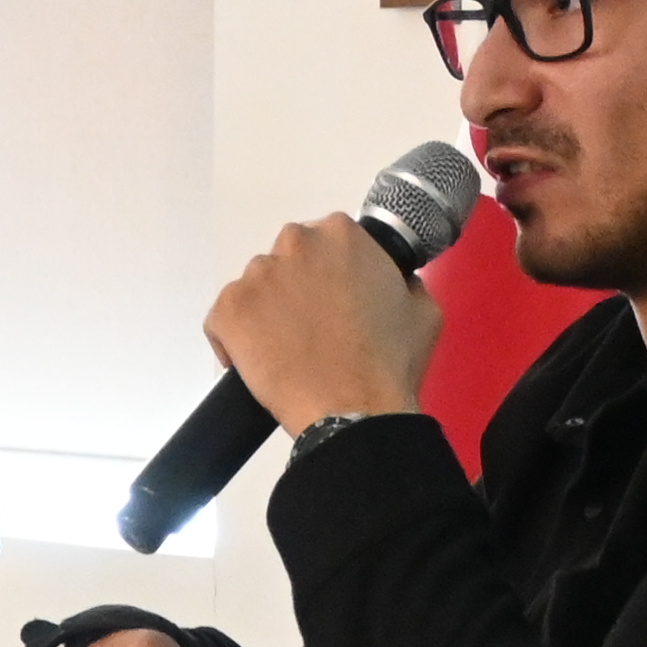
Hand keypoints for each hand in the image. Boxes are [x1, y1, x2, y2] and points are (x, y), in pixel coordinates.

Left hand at [204, 216, 439, 437]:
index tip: (337, 301)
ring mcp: (256, 276)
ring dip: (269, 311)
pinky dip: (235, 339)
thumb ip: (404, 281)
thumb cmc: (390, 363)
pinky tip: (256, 362)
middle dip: (298, 287)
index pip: (328, 242)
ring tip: (287, 350)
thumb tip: (395, 282)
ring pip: (259, 288)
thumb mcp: (422, 310)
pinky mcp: (228, 310)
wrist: (354, 413)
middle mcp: (294, 243)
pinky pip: (224, 319)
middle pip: (290, 259)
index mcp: (341, 234)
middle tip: (314, 326)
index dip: (333, 274)